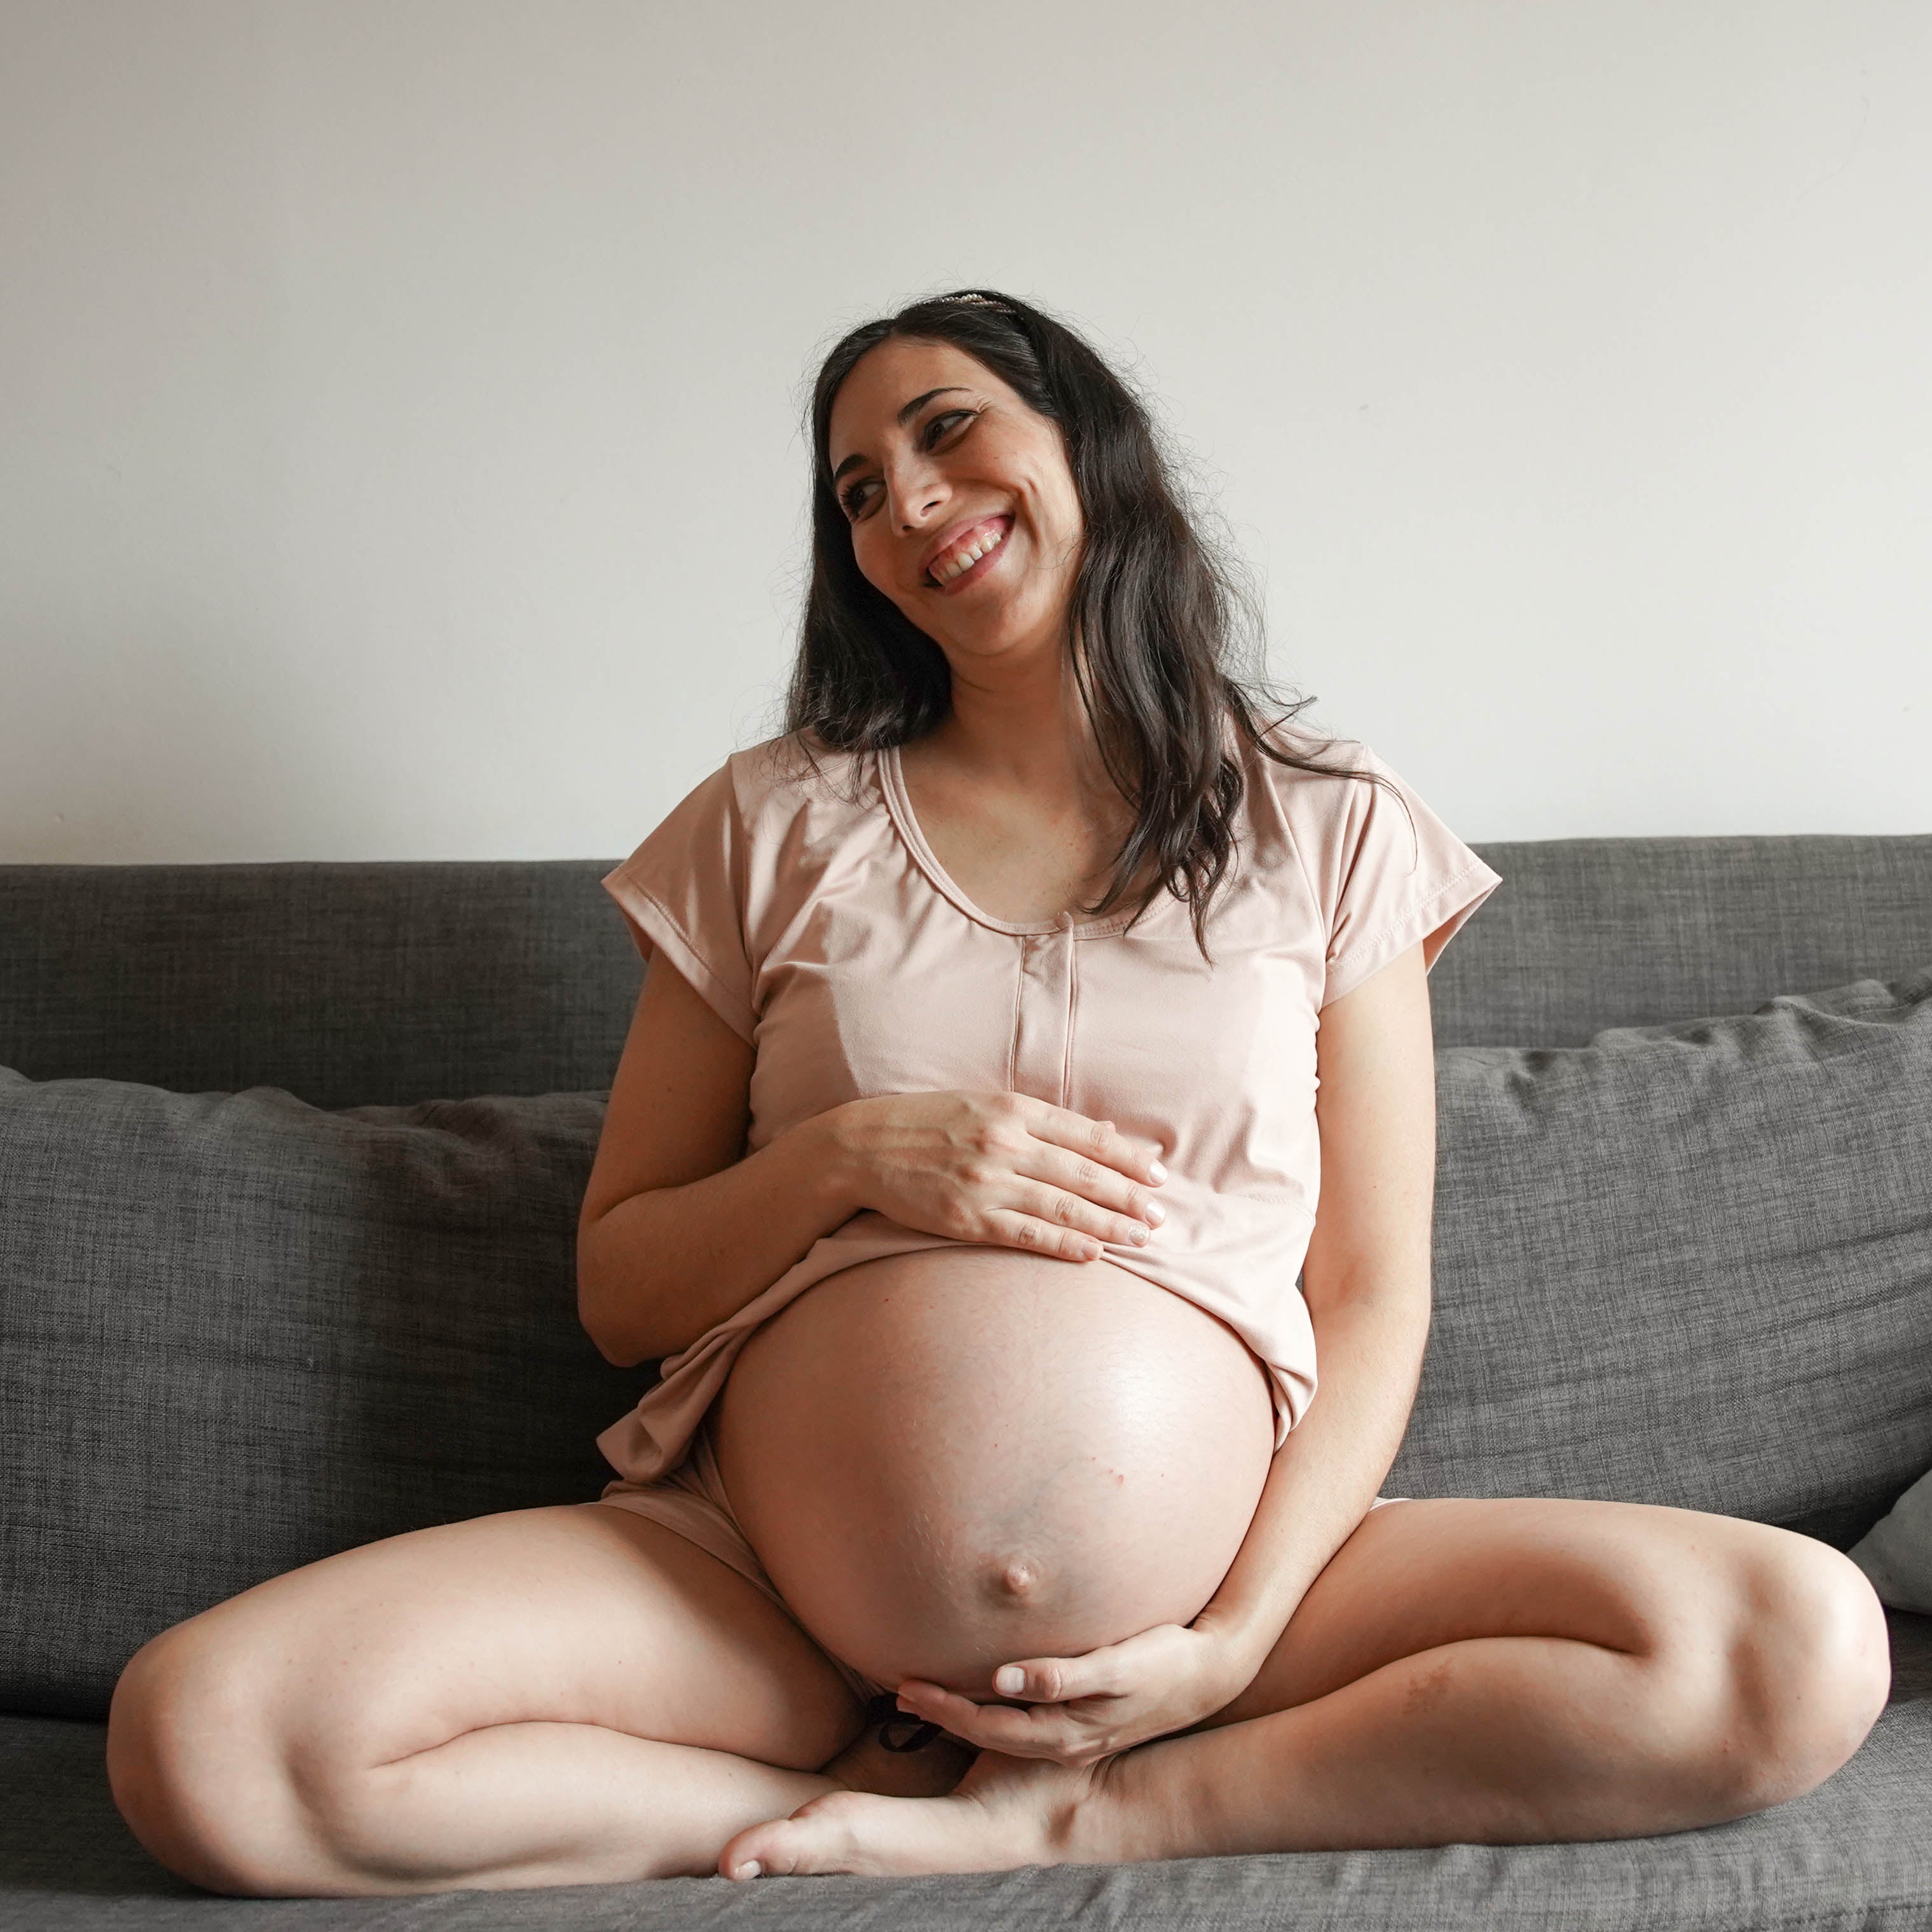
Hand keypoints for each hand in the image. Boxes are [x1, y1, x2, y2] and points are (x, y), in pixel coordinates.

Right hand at [824, 1090, 1166, 1262]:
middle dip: (1128, 1195)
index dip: (1127, 1156)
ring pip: (1063, 1205)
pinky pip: (1026, 1233)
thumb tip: (1102, 1130)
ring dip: (1108, 1225)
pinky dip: (1063, 1244)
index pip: (1085, 1134)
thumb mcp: (983, 1104)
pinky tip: (1093, 1254)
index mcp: (1010, 1108)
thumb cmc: (926, 1123)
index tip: (1159, 1174)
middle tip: (1160, 1214)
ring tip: (1141, 1237)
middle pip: (1082, 1172)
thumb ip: (1040, 1119)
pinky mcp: (966, 1218)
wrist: (860, 1148)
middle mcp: (1003, 1142)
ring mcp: (985, 1182)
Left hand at [888, 1619, 1255, 1767]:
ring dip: (963, 1712)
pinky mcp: (1082, 1721)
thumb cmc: (1163, 1662)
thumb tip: (1003, 1677)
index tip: (905, 1687)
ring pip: (1003, 1730)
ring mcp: (1074, 1735)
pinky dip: (993, 1708)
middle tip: (900, 1690)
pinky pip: (1022, 1720)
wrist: (1210, 1673)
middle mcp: (1064, 1741)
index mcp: (1065, 1732)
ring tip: (928, 1693)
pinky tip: (984, 1690)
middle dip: (943, 1713)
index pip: (987, 1723)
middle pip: (988, 1731)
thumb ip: (1061, 1674)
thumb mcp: (1117, 1666)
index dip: (944, 1707)